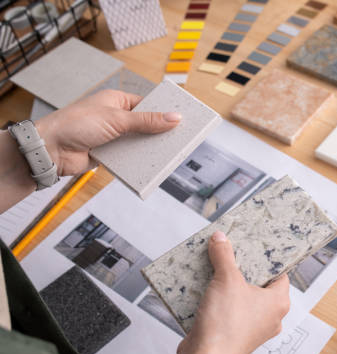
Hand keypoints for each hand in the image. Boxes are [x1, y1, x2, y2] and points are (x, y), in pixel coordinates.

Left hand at [36, 89, 181, 175]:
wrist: (51, 149)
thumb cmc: (75, 124)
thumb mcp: (116, 119)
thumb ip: (146, 121)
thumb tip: (174, 117)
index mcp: (116, 101)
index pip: (147, 105)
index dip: (163, 111)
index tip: (181, 118)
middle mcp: (116, 118)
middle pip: (145, 125)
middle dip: (159, 133)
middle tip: (180, 139)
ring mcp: (113, 137)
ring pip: (139, 143)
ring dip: (149, 148)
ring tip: (169, 153)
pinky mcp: (110, 154)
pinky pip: (130, 157)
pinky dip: (139, 161)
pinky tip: (151, 164)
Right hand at [154, 231, 290, 353]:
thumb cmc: (226, 325)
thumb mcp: (226, 279)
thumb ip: (224, 255)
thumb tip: (221, 239)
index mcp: (279, 303)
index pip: (280, 274)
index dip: (267, 260)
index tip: (255, 247)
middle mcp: (271, 317)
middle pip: (259, 285)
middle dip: (244, 271)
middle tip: (233, 255)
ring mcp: (253, 329)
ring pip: (243, 299)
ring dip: (229, 286)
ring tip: (216, 269)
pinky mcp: (235, 336)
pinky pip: (230, 312)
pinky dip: (220, 302)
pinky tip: (206, 290)